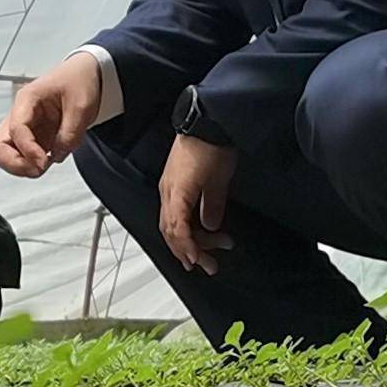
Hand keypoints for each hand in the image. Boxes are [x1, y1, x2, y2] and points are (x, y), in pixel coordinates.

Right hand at [0, 53, 102, 178]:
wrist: (84, 75)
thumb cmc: (78, 81)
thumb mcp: (81, 106)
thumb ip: (70, 134)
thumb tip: (57, 156)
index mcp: (27, 99)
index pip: (16, 129)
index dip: (28, 150)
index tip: (44, 162)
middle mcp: (19, 114)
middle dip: (14, 163)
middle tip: (36, 170)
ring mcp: (24, 127)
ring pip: (4, 153)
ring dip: (19, 166)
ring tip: (41, 168)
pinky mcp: (32, 137)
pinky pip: (20, 156)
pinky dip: (28, 165)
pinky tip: (45, 163)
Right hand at [158, 133, 236, 275]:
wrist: (205, 121)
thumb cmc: (211, 147)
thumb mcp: (218, 181)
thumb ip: (213, 207)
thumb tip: (210, 226)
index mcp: (176, 195)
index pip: (177, 230)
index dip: (188, 248)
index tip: (200, 261)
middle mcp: (167, 193)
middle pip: (171, 231)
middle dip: (189, 251)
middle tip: (209, 265)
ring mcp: (168, 187)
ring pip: (171, 223)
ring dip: (187, 241)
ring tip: (204, 253)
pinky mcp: (174, 182)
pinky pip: (174, 212)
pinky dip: (184, 227)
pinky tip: (196, 232)